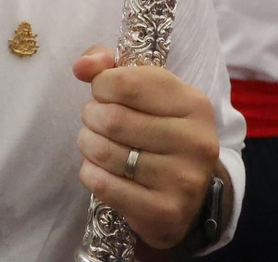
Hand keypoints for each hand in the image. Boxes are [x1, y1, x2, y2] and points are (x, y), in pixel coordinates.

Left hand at [74, 46, 221, 250]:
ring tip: (96, 143)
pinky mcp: (166, 211)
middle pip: (112, 118)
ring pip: (105, 152)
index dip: (100, 85)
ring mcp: (183, 179)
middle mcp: (195, 141)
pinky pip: (104, 185)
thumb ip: (109, 66)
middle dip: (91, 116)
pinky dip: (90, 173)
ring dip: (88, 144)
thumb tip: (81, 66)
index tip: (102, 93)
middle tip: (95, 120)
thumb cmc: (158, 128)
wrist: (188, 192)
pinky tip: (99, 169)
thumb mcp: (146, 90)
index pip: (126, 82)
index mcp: (193, 103)